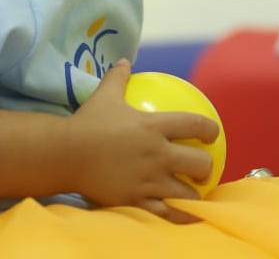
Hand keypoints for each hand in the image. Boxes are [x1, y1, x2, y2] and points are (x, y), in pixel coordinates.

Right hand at [64, 59, 220, 223]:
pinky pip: (166, 213)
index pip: (195, 125)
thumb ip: (118, 78)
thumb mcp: (104, 96)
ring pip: (186, 192)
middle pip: (199, 163)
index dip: (210, 129)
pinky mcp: (137, 200)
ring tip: (193, 193)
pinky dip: (179, 216)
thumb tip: (125, 61)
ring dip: (193, 193)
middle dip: (207, 166)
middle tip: (203, 167)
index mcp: (153, 127)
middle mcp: (157, 154)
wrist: (65, 155)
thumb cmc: (86, 123)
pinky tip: (185, 217)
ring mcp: (149, 180)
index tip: (212, 134)